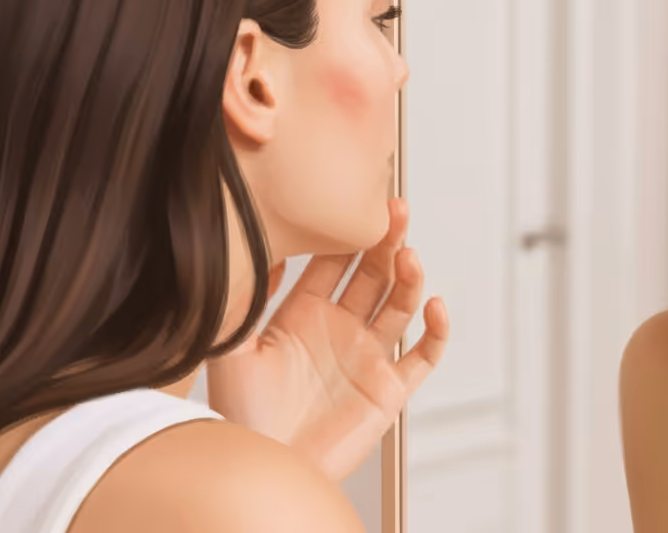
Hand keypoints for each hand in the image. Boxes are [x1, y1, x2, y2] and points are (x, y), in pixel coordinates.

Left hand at [206, 198, 448, 480]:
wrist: (264, 464)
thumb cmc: (241, 416)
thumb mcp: (231, 347)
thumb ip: (245, 298)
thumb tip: (256, 247)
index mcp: (303, 313)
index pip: (334, 261)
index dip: (347, 233)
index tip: (356, 202)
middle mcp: (340, 328)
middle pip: (373, 273)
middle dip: (385, 240)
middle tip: (393, 211)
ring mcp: (367, 355)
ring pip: (399, 303)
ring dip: (408, 277)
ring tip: (407, 255)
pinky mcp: (389, 387)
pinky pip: (423, 354)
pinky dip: (436, 330)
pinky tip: (434, 305)